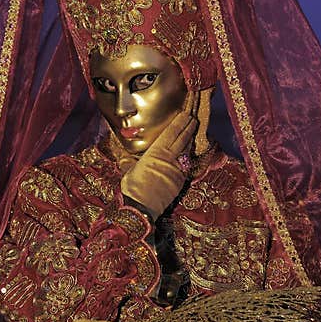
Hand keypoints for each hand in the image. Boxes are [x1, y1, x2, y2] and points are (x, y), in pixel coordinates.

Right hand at [120, 91, 198, 219]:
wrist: (142, 207)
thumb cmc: (132, 187)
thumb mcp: (129, 170)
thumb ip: (132, 162)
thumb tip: (127, 159)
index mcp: (156, 153)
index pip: (172, 133)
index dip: (180, 122)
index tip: (186, 114)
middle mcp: (169, 159)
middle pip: (183, 139)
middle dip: (188, 128)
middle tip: (193, 118)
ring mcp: (177, 170)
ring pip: (186, 151)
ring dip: (189, 140)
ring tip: (191, 131)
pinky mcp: (180, 181)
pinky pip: (185, 164)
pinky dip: (187, 155)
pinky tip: (186, 153)